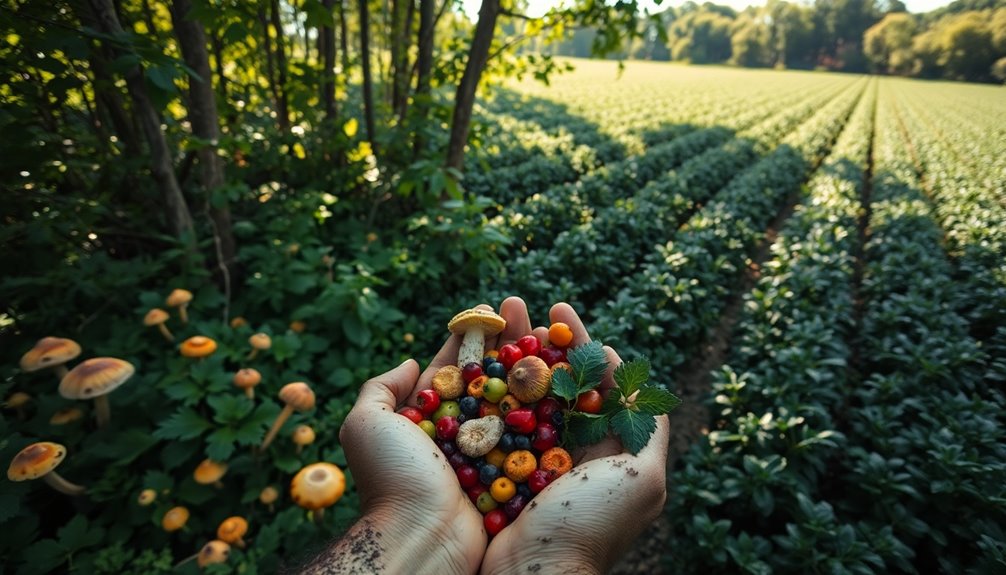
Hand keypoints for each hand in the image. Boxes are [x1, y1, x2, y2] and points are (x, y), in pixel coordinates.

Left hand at [306, 297, 533, 573]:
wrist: (423, 538)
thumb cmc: (393, 480)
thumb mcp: (366, 426)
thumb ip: (379, 390)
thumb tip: (408, 364)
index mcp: (431, 420)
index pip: (456, 369)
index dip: (475, 338)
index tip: (494, 309)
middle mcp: (465, 434)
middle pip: (493, 378)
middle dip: (511, 343)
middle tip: (527, 312)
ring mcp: (495, 453)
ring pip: (521, 400)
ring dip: (537, 365)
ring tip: (552, 331)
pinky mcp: (522, 472)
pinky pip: (544, 433)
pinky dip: (557, 405)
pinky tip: (570, 375)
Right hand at [480, 303, 669, 574]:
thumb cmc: (589, 527)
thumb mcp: (641, 481)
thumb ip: (649, 433)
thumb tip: (636, 387)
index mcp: (603, 447)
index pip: (595, 381)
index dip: (579, 343)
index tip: (560, 311)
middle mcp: (565, 447)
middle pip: (554, 378)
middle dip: (537, 339)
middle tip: (519, 305)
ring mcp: (527, 454)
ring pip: (519, 390)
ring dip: (507, 351)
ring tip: (494, 317)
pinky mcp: (494, 463)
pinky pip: (489, 415)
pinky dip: (482, 385)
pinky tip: (472, 357)